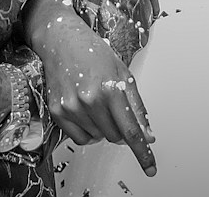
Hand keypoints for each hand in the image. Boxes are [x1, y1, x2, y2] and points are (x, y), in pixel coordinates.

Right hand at [25, 0, 154, 175]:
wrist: (61, 41)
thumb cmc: (94, 53)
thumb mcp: (123, 74)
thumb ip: (137, 107)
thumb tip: (148, 135)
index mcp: (111, 89)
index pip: (131, 131)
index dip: (143, 152)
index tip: (150, 168)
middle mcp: (90, 100)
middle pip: (115, 137)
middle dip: (119, 128)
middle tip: (112, 107)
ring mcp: (72, 107)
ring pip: (98, 138)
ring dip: (102, 127)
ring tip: (95, 101)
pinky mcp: (57, 111)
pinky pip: (80, 138)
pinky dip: (87, 131)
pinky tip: (85, 111)